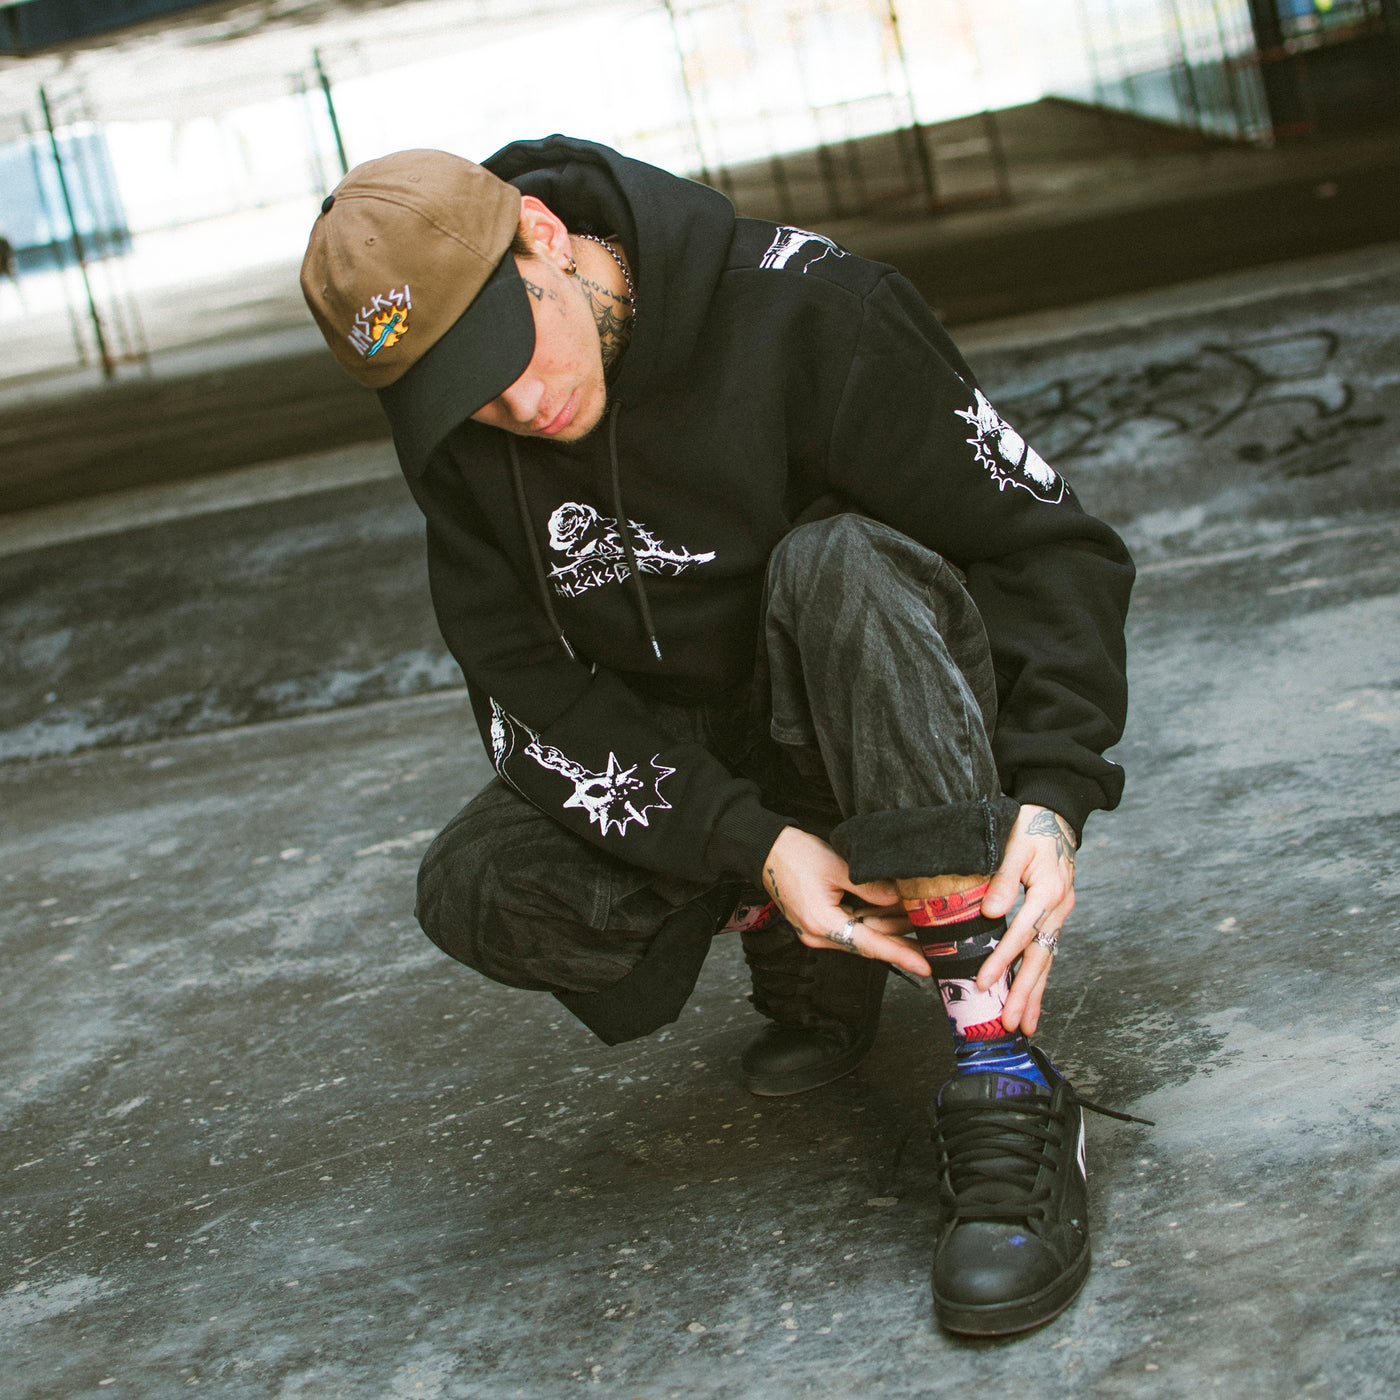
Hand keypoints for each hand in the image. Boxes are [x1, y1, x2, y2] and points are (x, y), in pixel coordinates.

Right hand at [761, 826, 927, 977]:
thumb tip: (898, 900)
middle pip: (869, 943)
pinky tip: (895, 916)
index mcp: (822, 924)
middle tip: (934, 941)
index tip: (927, 966)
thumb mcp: (838, 867)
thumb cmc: (795, 856)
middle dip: (902, 941)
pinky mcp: (819, 922)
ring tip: (920, 924)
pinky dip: (874, 921)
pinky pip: (852, 927)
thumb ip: (870, 887)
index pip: (870, 944)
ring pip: (862, 935)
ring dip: (890, 930)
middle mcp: (818, 935)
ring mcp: (817, 930)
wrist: (766, 851)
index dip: (901, 955)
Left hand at [977, 805, 1076, 1034]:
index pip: (1021, 933)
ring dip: (1034, 995)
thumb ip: (1004, 879)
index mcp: (1049, 891)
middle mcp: (1059, 908)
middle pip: (1040, 958)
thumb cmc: (1031, 826)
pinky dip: (1038, 978)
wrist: (1056, 816)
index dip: (1002, 959)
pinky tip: (1030, 1001)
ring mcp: (1060, 915)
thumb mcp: (1015, 844)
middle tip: (1010, 1023)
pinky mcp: (1054, 917)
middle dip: (1024, 993)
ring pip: (1047, 961)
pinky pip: (1046, 952)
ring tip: (1023, 1026)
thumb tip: (991, 913)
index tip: (983, 982)